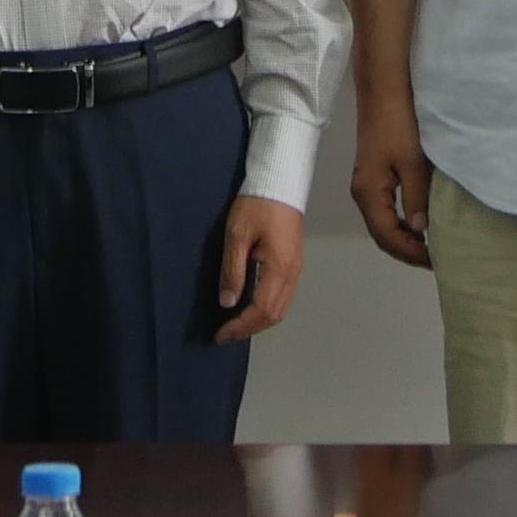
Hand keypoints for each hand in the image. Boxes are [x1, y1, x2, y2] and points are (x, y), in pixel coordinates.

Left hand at [214, 197, 307, 341]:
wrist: (281, 181)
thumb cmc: (257, 205)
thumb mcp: (237, 235)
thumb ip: (232, 271)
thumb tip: (228, 302)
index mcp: (279, 268)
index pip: (261, 310)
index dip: (240, 326)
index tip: (220, 334)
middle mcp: (292, 273)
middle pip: (274, 315)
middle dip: (250, 329)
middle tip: (225, 334)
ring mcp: (296, 269)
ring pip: (281, 308)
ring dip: (259, 321)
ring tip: (236, 324)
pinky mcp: (294, 262)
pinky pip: (283, 296)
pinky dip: (267, 308)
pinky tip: (251, 306)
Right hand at [349, 93, 435, 269]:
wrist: (384, 91)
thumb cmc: (398, 124)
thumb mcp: (412, 162)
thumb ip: (416, 198)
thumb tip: (420, 230)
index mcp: (369, 193)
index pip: (387, 237)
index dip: (410, 252)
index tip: (435, 261)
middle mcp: (363, 193)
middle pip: (382, 234)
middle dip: (407, 250)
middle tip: (435, 260)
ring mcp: (367, 184)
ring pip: (384, 223)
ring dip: (405, 238)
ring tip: (430, 247)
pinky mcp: (374, 175)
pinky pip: (386, 210)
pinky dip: (402, 222)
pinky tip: (420, 223)